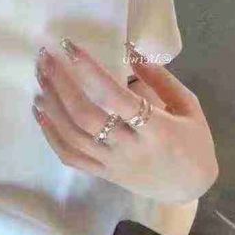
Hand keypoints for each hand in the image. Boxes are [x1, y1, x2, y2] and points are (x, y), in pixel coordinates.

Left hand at [32, 39, 218, 203]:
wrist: (191, 188)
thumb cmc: (194, 142)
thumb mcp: (188, 106)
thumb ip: (160, 78)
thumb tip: (129, 50)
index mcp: (157, 130)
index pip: (116, 97)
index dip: (90, 71)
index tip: (71, 47)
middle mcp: (130, 149)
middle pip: (86, 116)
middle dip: (61, 83)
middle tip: (46, 57)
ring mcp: (113, 165)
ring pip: (72, 136)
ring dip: (51, 104)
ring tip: (40, 77)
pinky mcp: (103, 175)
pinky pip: (70, 156)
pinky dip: (50, 134)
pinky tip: (40, 111)